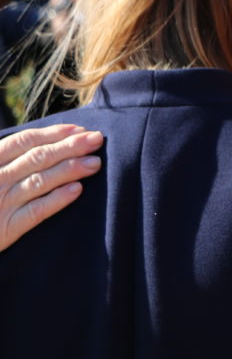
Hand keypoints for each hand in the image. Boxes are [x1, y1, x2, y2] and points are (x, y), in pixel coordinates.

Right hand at [1, 124, 103, 251]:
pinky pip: (35, 211)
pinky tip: (77, 190)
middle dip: (70, 146)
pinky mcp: (6, 229)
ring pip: (39, 181)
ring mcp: (0, 204)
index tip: (80, 129)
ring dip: (70, 169)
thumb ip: (9, 160)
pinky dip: (57, 199)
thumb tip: (46, 143)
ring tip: (94, 163)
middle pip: (37, 157)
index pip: (24, 141)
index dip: (54, 133)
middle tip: (97, 139)